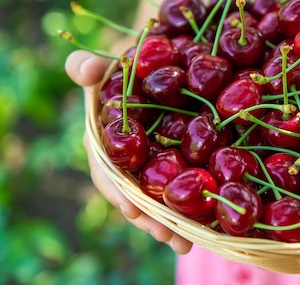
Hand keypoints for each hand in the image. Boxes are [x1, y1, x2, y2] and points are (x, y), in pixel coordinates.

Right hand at [65, 50, 192, 253]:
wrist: (164, 63)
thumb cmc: (131, 68)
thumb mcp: (110, 66)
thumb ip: (89, 67)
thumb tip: (83, 69)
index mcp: (107, 144)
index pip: (108, 172)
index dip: (119, 191)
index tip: (132, 209)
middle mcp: (130, 162)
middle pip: (137, 196)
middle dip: (151, 218)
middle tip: (167, 235)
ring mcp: (156, 166)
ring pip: (162, 199)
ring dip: (173, 223)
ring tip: (186, 242)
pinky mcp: (183, 163)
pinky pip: (186, 188)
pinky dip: (196, 208)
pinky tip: (210, 226)